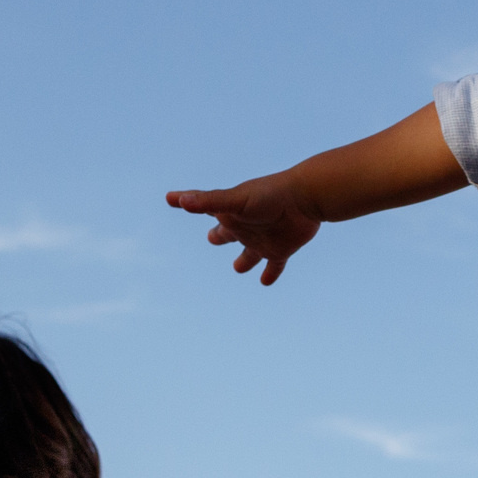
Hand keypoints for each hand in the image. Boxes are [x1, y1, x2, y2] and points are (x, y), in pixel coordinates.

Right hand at [164, 170, 321, 284]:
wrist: (307, 198)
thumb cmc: (270, 195)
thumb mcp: (236, 200)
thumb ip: (209, 202)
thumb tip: (181, 201)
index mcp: (230, 213)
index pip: (203, 207)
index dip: (187, 202)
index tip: (171, 198)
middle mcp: (244, 226)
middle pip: (226, 233)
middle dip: (219, 235)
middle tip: (212, 238)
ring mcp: (262, 239)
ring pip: (249, 254)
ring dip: (244, 261)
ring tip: (239, 268)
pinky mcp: (281, 250)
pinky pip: (275, 266)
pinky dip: (270, 274)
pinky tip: (266, 282)